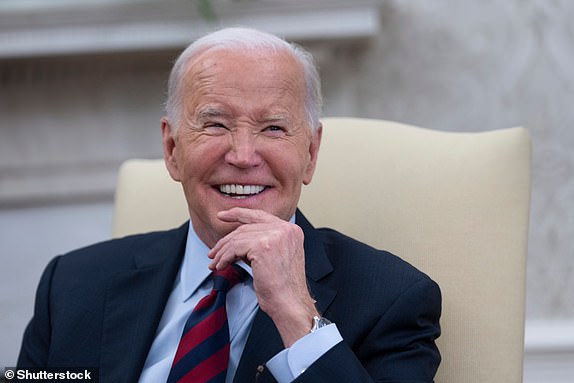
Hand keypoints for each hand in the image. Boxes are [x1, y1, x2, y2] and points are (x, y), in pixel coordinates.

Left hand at [208, 207, 318, 346]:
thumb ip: (261, 243)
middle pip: (246, 227)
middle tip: (214, 252)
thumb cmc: (283, 288)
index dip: (238, 214)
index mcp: (291, 230)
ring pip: (238, 238)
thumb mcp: (276, 257)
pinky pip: (235, 248)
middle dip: (226, 240)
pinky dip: (224, 257)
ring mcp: (275, 235)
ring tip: (215, 262)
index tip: (223, 215)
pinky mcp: (263, 246)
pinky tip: (221, 266)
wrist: (289, 303)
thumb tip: (236, 241)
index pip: (260, 216)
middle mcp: (285, 229)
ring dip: (223, 252)